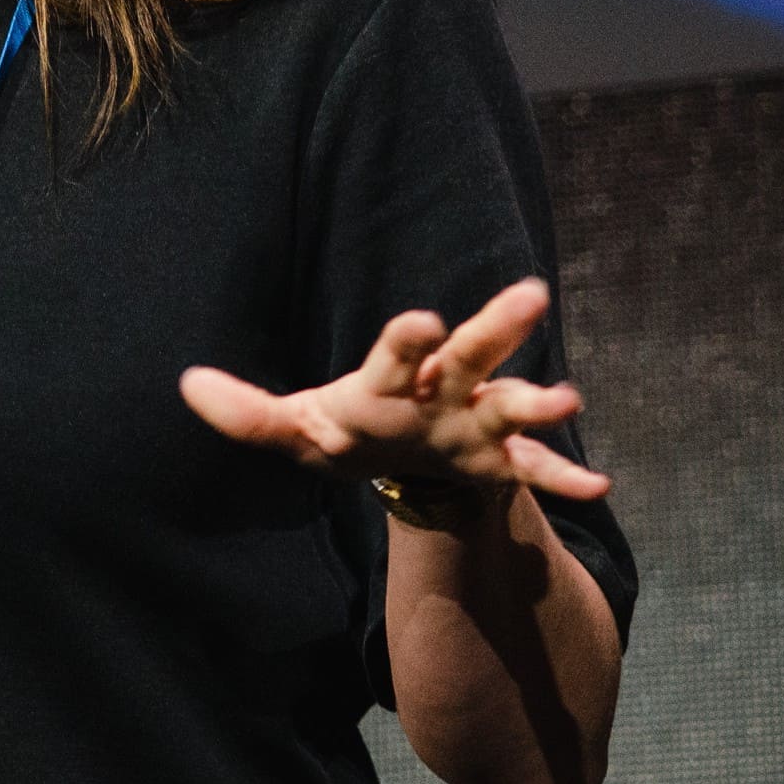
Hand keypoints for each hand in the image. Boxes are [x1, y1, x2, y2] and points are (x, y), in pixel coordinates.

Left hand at [179, 278, 610, 503]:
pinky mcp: (497, 461)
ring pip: (512, 401)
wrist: (397, 459)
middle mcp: (441, 390)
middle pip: (471, 353)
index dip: (408, 339)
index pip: (396, 353)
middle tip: (531, 296)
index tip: (423, 319)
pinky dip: (561, 475)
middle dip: (496, 328)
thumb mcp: (295, 427)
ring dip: (539, 400)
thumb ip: (246, 412)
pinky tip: (598, 487)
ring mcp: (475, 423)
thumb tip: (186, 385)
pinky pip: (534, 468)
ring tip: (567, 400)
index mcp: (390, 380)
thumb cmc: (348, 429)